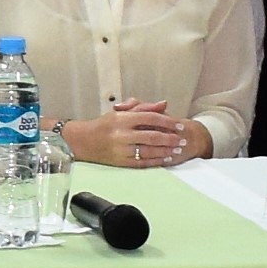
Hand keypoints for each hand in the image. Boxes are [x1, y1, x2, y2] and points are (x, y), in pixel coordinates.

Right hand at [63, 105, 190, 167]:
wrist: (84, 141)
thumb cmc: (105, 125)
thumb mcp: (122, 112)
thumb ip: (143, 107)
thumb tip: (164, 104)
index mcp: (123, 119)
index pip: (150, 118)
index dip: (167, 121)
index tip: (179, 125)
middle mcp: (122, 134)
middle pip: (153, 136)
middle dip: (170, 138)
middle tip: (182, 139)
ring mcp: (121, 149)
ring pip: (150, 150)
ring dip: (166, 150)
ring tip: (177, 150)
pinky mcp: (121, 162)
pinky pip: (143, 162)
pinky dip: (157, 160)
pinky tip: (166, 158)